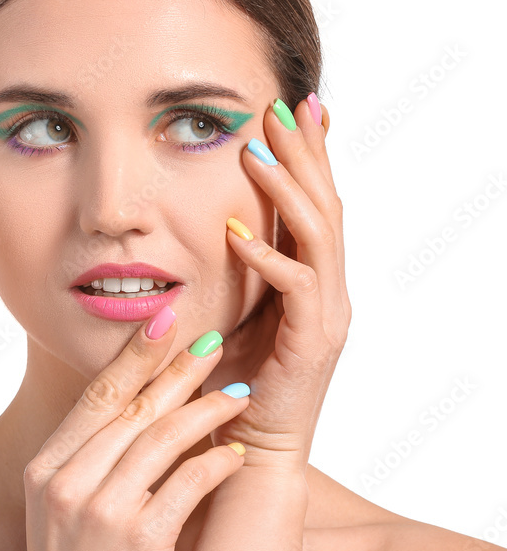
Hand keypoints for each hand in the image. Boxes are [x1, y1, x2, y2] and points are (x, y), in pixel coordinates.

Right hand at [24, 310, 249, 550]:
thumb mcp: (61, 517)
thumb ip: (83, 465)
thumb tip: (124, 412)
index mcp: (43, 471)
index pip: (93, 398)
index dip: (133, 357)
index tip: (163, 324)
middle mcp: (64, 483)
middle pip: (129, 407)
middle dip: (176, 369)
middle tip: (212, 340)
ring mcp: (97, 510)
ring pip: (161, 437)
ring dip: (207, 410)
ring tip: (239, 394)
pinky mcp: (136, 540)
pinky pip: (186, 482)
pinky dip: (217, 462)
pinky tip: (238, 452)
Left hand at [208, 95, 349, 471]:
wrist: (250, 446)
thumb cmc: (234, 377)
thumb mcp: (236, 308)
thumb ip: (240, 268)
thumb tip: (222, 224)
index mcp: (313, 276)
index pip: (315, 201)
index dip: (308, 153)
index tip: (290, 105)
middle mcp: (329, 289)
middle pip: (326, 204)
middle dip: (305, 152)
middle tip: (281, 104)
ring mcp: (326, 314)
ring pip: (318, 236)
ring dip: (288, 191)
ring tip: (257, 154)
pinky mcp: (312, 343)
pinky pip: (298, 289)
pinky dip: (268, 260)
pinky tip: (237, 236)